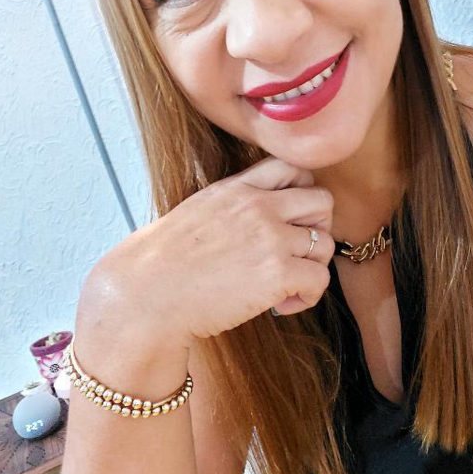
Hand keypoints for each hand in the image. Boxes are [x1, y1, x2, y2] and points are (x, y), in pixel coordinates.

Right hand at [86, 156, 335, 345]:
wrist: (146, 293)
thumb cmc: (163, 263)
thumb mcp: (199, 210)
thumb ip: (234, 204)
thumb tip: (260, 217)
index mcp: (238, 188)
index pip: (294, 168)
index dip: (302, 194)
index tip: (291, 220)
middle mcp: (260, 206)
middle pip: (322, 201)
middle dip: (317, 227)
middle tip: (297, 253)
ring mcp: (271, 238)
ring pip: (325, 243)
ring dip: (313, 266)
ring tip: (287, 285)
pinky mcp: (278, 273)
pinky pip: (320, 279)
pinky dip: (308, 296)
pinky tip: (283, 305)